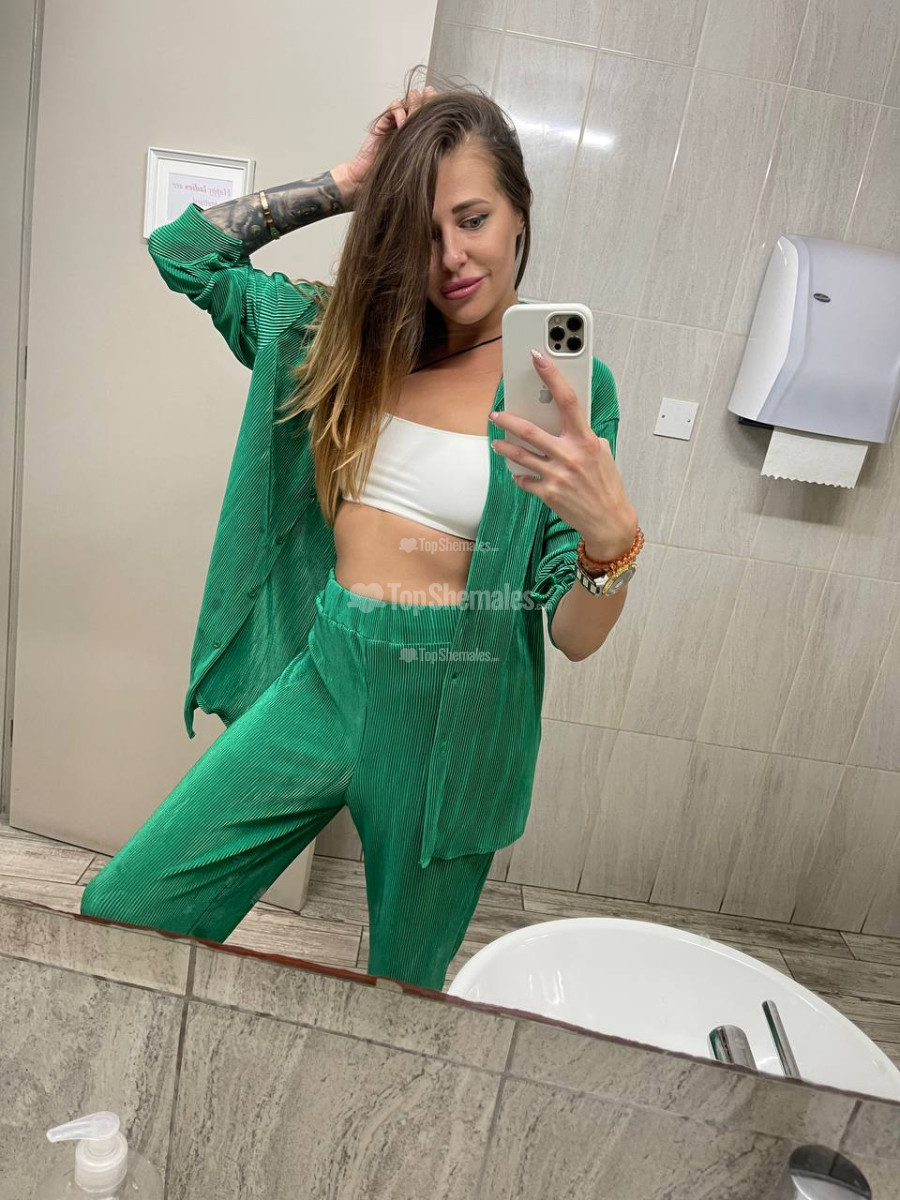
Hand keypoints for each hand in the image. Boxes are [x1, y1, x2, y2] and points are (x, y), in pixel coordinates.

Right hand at [343, 85, 437, 204]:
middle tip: (432, 100)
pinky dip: (399, 110)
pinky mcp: (384, 121)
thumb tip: (453, 145)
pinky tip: (402, 123)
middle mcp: (410, 126)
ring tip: (417, 114)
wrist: (368, 179)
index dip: (438, 107)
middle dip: (428, 100)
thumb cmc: (394, 177)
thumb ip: (431, 153)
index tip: (446, 106)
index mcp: (421, 135)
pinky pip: (394, 106)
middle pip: (422, 102)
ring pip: (409, 100)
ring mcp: (397, 122)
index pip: (432, 114)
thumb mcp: (419, 165)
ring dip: (414, 104)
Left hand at [489, 350, 637, 561]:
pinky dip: (519, 475)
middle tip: (496, 414)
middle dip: (508, 419)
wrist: (608, 520)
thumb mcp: (602, 454)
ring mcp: (556, 475)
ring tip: (497, 442)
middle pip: (530, 430)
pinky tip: (518, 472)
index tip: (538, 359)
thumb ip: (584, 436)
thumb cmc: (606, 485)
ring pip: (519, 455)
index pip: (567, 400)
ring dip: (504, 447)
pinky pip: (524, 479)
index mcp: (585, 440)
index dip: (552, 376)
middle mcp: (569, 455)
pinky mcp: (547, 493)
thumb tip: (566, 422)